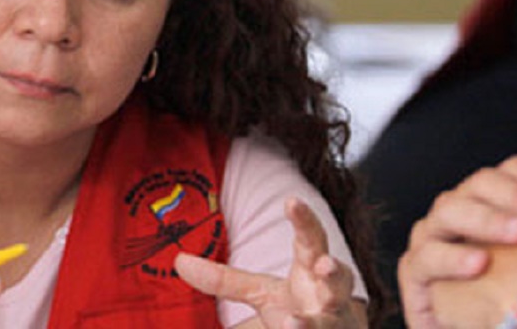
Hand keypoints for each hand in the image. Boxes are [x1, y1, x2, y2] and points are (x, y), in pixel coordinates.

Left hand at [176, 198, 361, 327]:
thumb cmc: (299, 306)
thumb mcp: (261, 292)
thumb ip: (225, 279)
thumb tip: (178, 261)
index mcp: (311, 269)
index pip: (310, 239)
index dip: (303, 220)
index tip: (291, 200)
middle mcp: (331, 294)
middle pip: (337, 279)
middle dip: (334, 272)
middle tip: (324, 265)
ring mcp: (336, 322)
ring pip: (331, 322)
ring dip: (312, 323)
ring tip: (293, 323)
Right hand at [398, 155, 516, 328]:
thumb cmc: (508, 298)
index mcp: (490, 203)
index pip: (509, 171)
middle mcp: (459, 211)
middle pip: (479, 184)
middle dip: (516, 197)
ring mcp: (432, 237)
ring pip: (449, 210)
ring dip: (487, 219)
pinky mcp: (414, 270)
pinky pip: (426, 257)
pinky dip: (452, 258)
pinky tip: (479, 264)